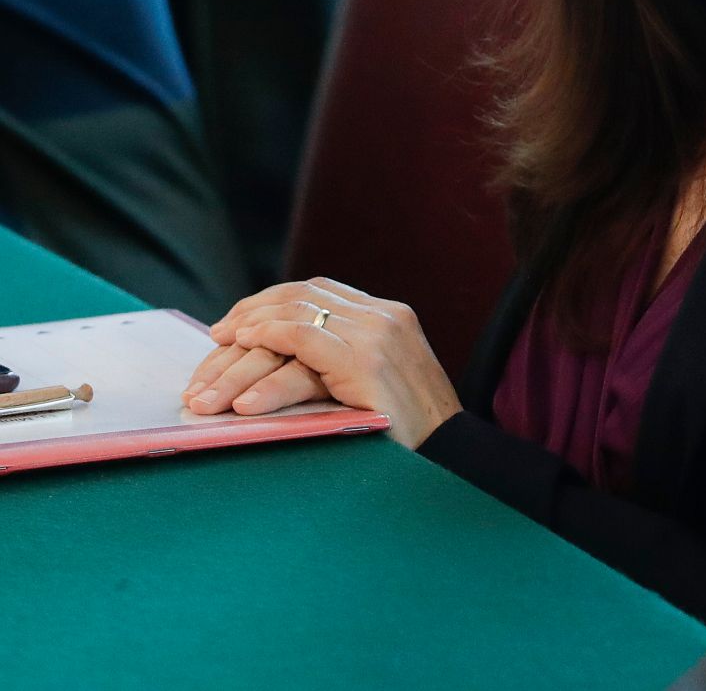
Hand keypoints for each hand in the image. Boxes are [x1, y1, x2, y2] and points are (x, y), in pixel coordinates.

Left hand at [199, 278, 462, 447]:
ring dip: (244, 343)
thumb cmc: (409, 433)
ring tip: (213, 376)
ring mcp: (378, 334)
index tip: (234, 326)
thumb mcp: (377, 384)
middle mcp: (384, 315)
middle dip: (250, 316)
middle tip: (214, 341)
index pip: (318, 291)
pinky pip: (302, 337)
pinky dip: (266, 342)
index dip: (270, 303)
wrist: (449, 457)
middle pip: (302, 297)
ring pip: (294, 318)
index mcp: (390, 316)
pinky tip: (241, 359)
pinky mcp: (366, 359)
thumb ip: (343, 363)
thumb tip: (281, 362)